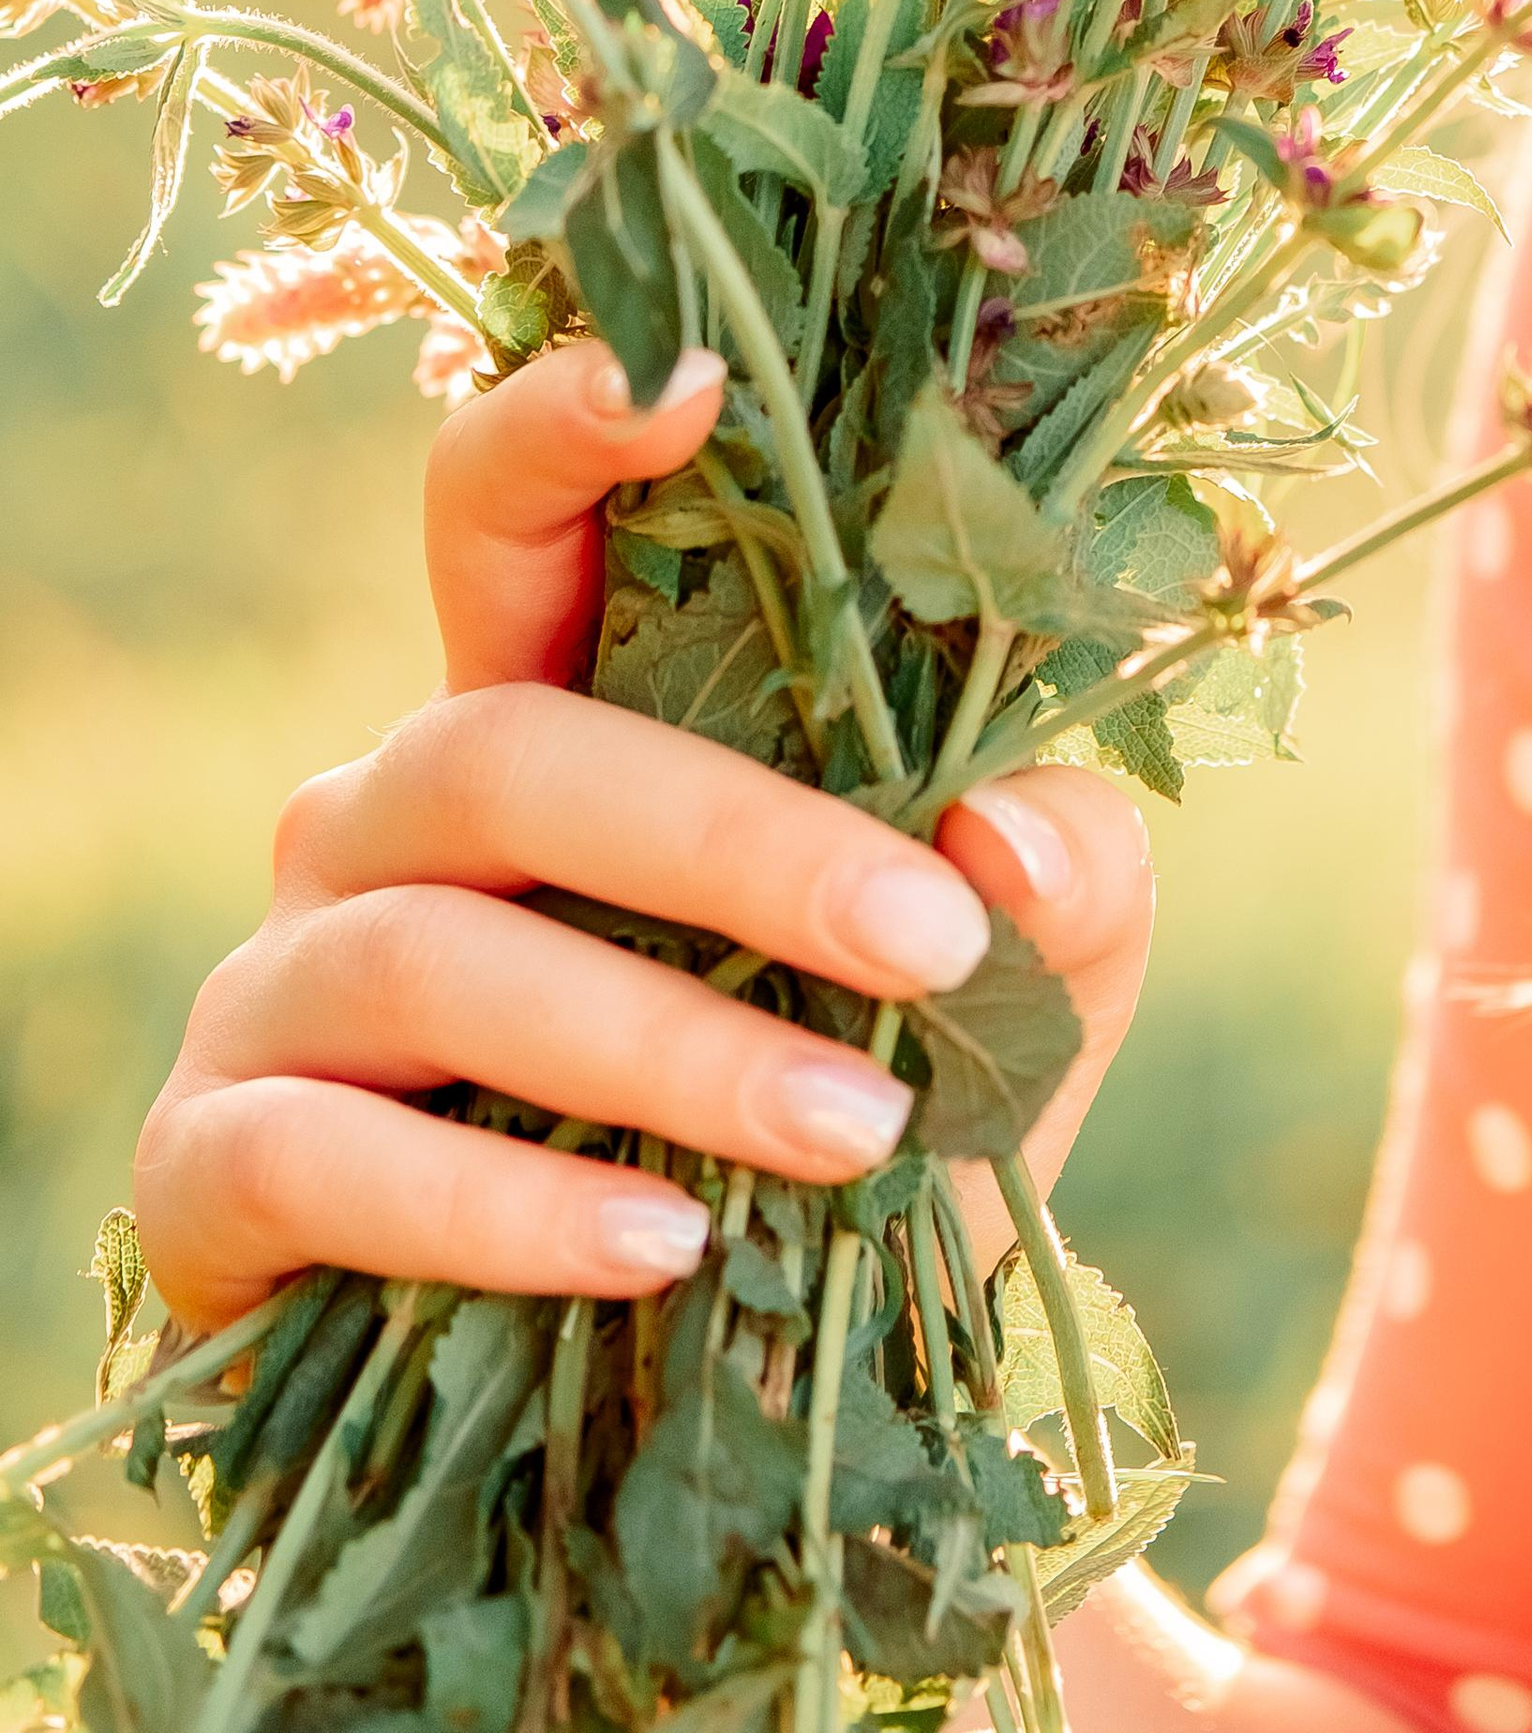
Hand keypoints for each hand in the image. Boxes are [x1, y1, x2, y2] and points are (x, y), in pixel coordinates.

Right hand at [136, 342, 1151, 1328]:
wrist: (728, 1420)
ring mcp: (283, 982)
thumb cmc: (856, 1128)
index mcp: (557, 714)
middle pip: (509, 745)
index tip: (678, 370)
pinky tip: (660, 1249)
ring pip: (440, 953)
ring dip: (661, 1047)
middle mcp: (387, 814)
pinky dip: (501, 1206)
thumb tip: (1011, 827)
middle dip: (732, 839)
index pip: (505, 516)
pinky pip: (329, 1157)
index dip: (562, 424)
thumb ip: (1060, 879)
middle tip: (926, 938)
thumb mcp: (1019, 1000)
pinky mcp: (214, 1168)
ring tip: (851, 1131)